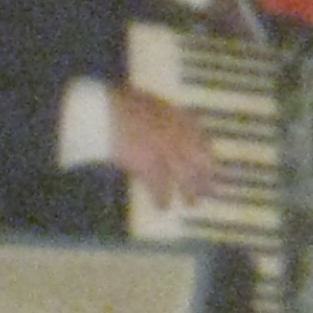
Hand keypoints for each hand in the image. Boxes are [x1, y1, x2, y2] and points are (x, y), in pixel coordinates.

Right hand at [108, 86, 220, 205]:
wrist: (101, 107)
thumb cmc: (118, 106)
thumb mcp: (148, 106)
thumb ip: (165, 118)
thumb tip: (172, 131)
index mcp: (178, 118)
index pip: (203, 141)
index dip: (208, 157)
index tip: (211, 169)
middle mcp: (177, 134)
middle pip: (199, 161)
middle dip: (206, 178)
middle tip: (211, 192)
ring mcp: (164, 149)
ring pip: (185, 176)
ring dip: (191, 192)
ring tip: (193, 204)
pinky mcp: (148, 163)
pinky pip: (159, 186)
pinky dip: (161, 198)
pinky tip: (162, 206)